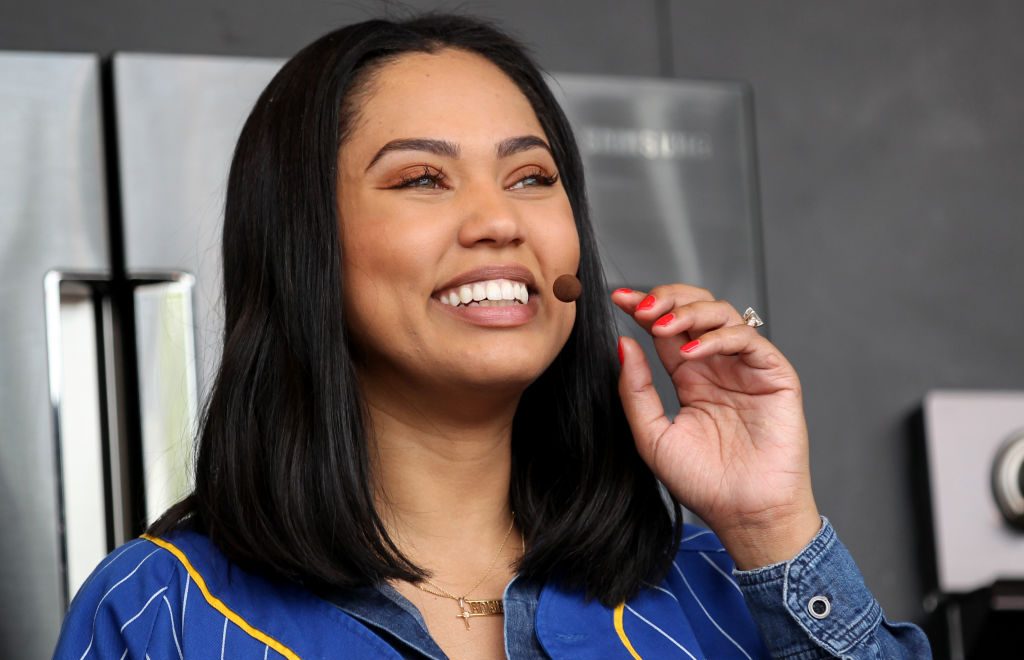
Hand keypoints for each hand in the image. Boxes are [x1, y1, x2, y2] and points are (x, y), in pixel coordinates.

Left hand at [612, 285, 820, 568]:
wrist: (744, 514)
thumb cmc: (703, 483)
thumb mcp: (652, 435)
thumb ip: (636, 390)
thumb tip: (623, 344)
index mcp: (691, 378)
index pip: (667, 329)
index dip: (644, 309)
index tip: (618, 299)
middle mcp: (718, 367)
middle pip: (695, 309)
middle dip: (667, 298)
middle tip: (640, 305)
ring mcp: (747, 368)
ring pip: (722, 314)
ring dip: (688, 312)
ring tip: (661, 326)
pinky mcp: (774, 375)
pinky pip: (748, 339)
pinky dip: (717, 339)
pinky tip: (690, 355)